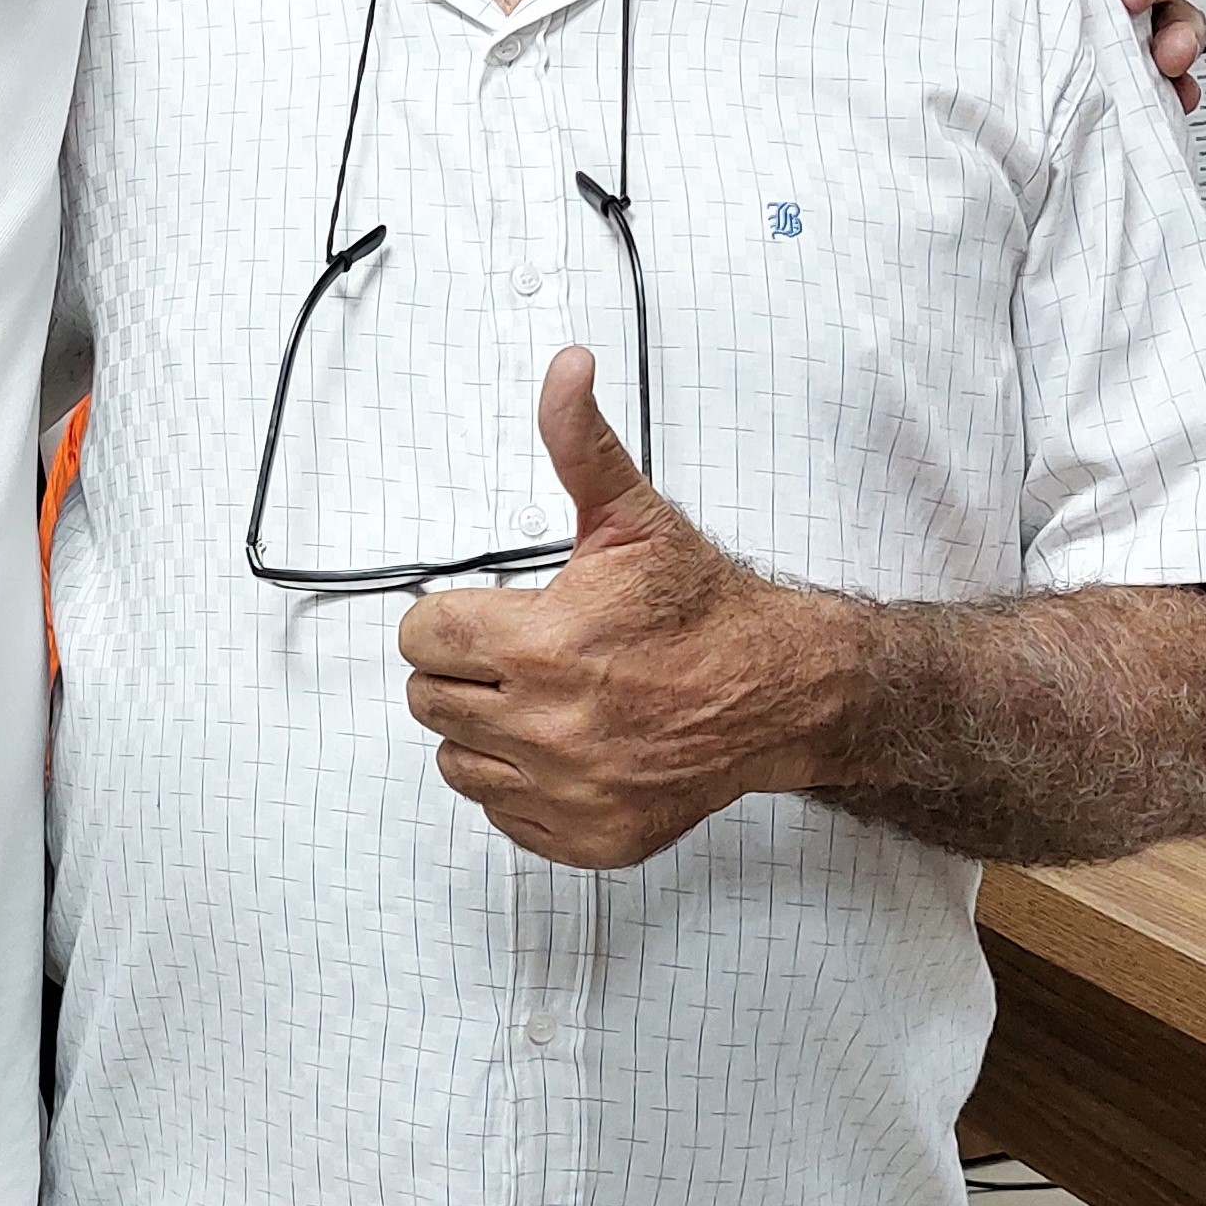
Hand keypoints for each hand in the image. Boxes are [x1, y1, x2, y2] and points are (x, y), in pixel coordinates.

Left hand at [398, 353, 834, 867]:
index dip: (450, 618)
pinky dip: (521, 783)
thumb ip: (578, 440)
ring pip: (456, 760)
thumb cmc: (707, 610)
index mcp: (545, 646)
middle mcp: (551, 727)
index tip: (491, 614)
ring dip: (484, 728)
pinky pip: (502, 813)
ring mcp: (569, 791)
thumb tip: (566, 369)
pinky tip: (563, 745)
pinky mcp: (589, 836)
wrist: (782, 688)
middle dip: (464, 669)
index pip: (422, 637)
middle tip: (519, 653)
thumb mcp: (632, 516)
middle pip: (428, 698)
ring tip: (542, 697)